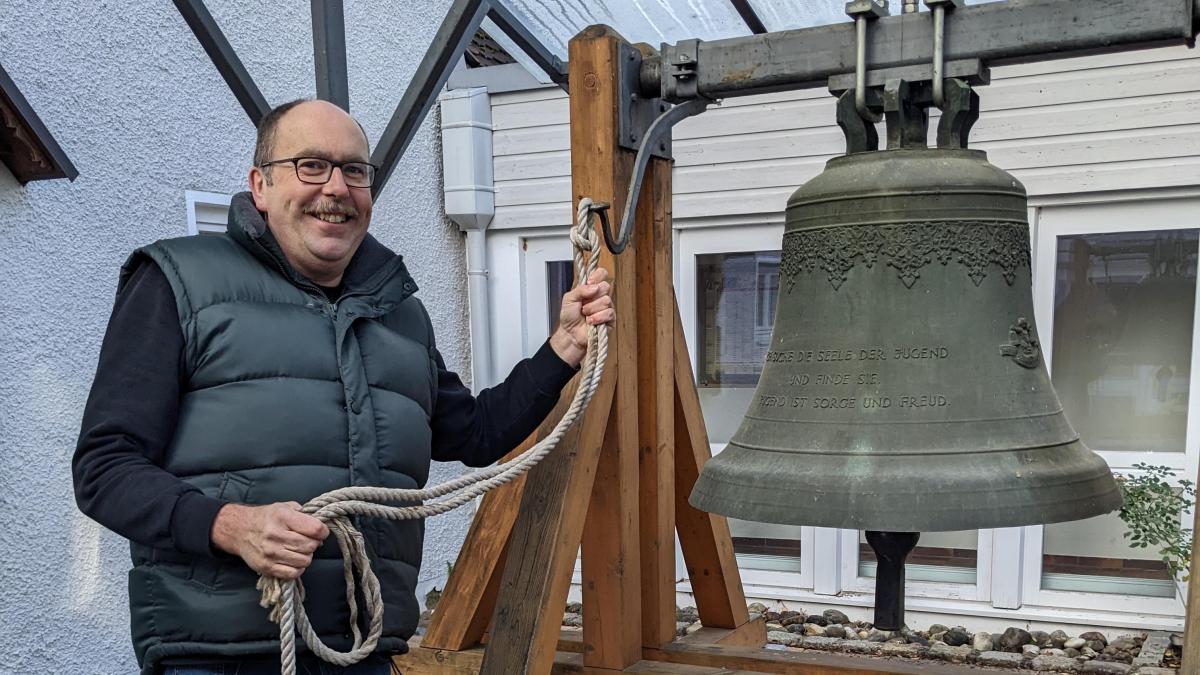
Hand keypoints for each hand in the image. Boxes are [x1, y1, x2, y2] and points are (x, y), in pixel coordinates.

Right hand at [211, 502, 329, 579]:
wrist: (238, 530)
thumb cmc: (265, 517)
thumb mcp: (284, 507)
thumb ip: (303, 514)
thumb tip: (320, 529)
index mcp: (282, 517)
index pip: (314, 529)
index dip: (323, 531)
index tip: (321, 532)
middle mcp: (275, 535)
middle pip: (310, 546)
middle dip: (315, 544)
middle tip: (309, 541)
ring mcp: (270, 553)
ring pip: (304, 561)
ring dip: (306, 556)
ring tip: (299, 550)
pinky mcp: (266, 567)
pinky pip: (293, 573)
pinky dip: (297, 568)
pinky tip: (293, 560)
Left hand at [549, 268, 613, 367]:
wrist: (570, 334)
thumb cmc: (569, 317)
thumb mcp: (568, 298)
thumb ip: (580, 289)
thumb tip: (594, 286)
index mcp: (591, 288)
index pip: (601, 274)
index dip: (597, 276)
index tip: (589, 282)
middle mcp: (600, 296)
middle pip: (605, 286)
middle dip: (592, 297)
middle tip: (583, 305)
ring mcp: (607, 307)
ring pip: (606, 300)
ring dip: (592, 309)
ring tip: (586, 315)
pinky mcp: (611, 319)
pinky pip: (609, 313)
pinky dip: (597, 318)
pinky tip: (591, 322)